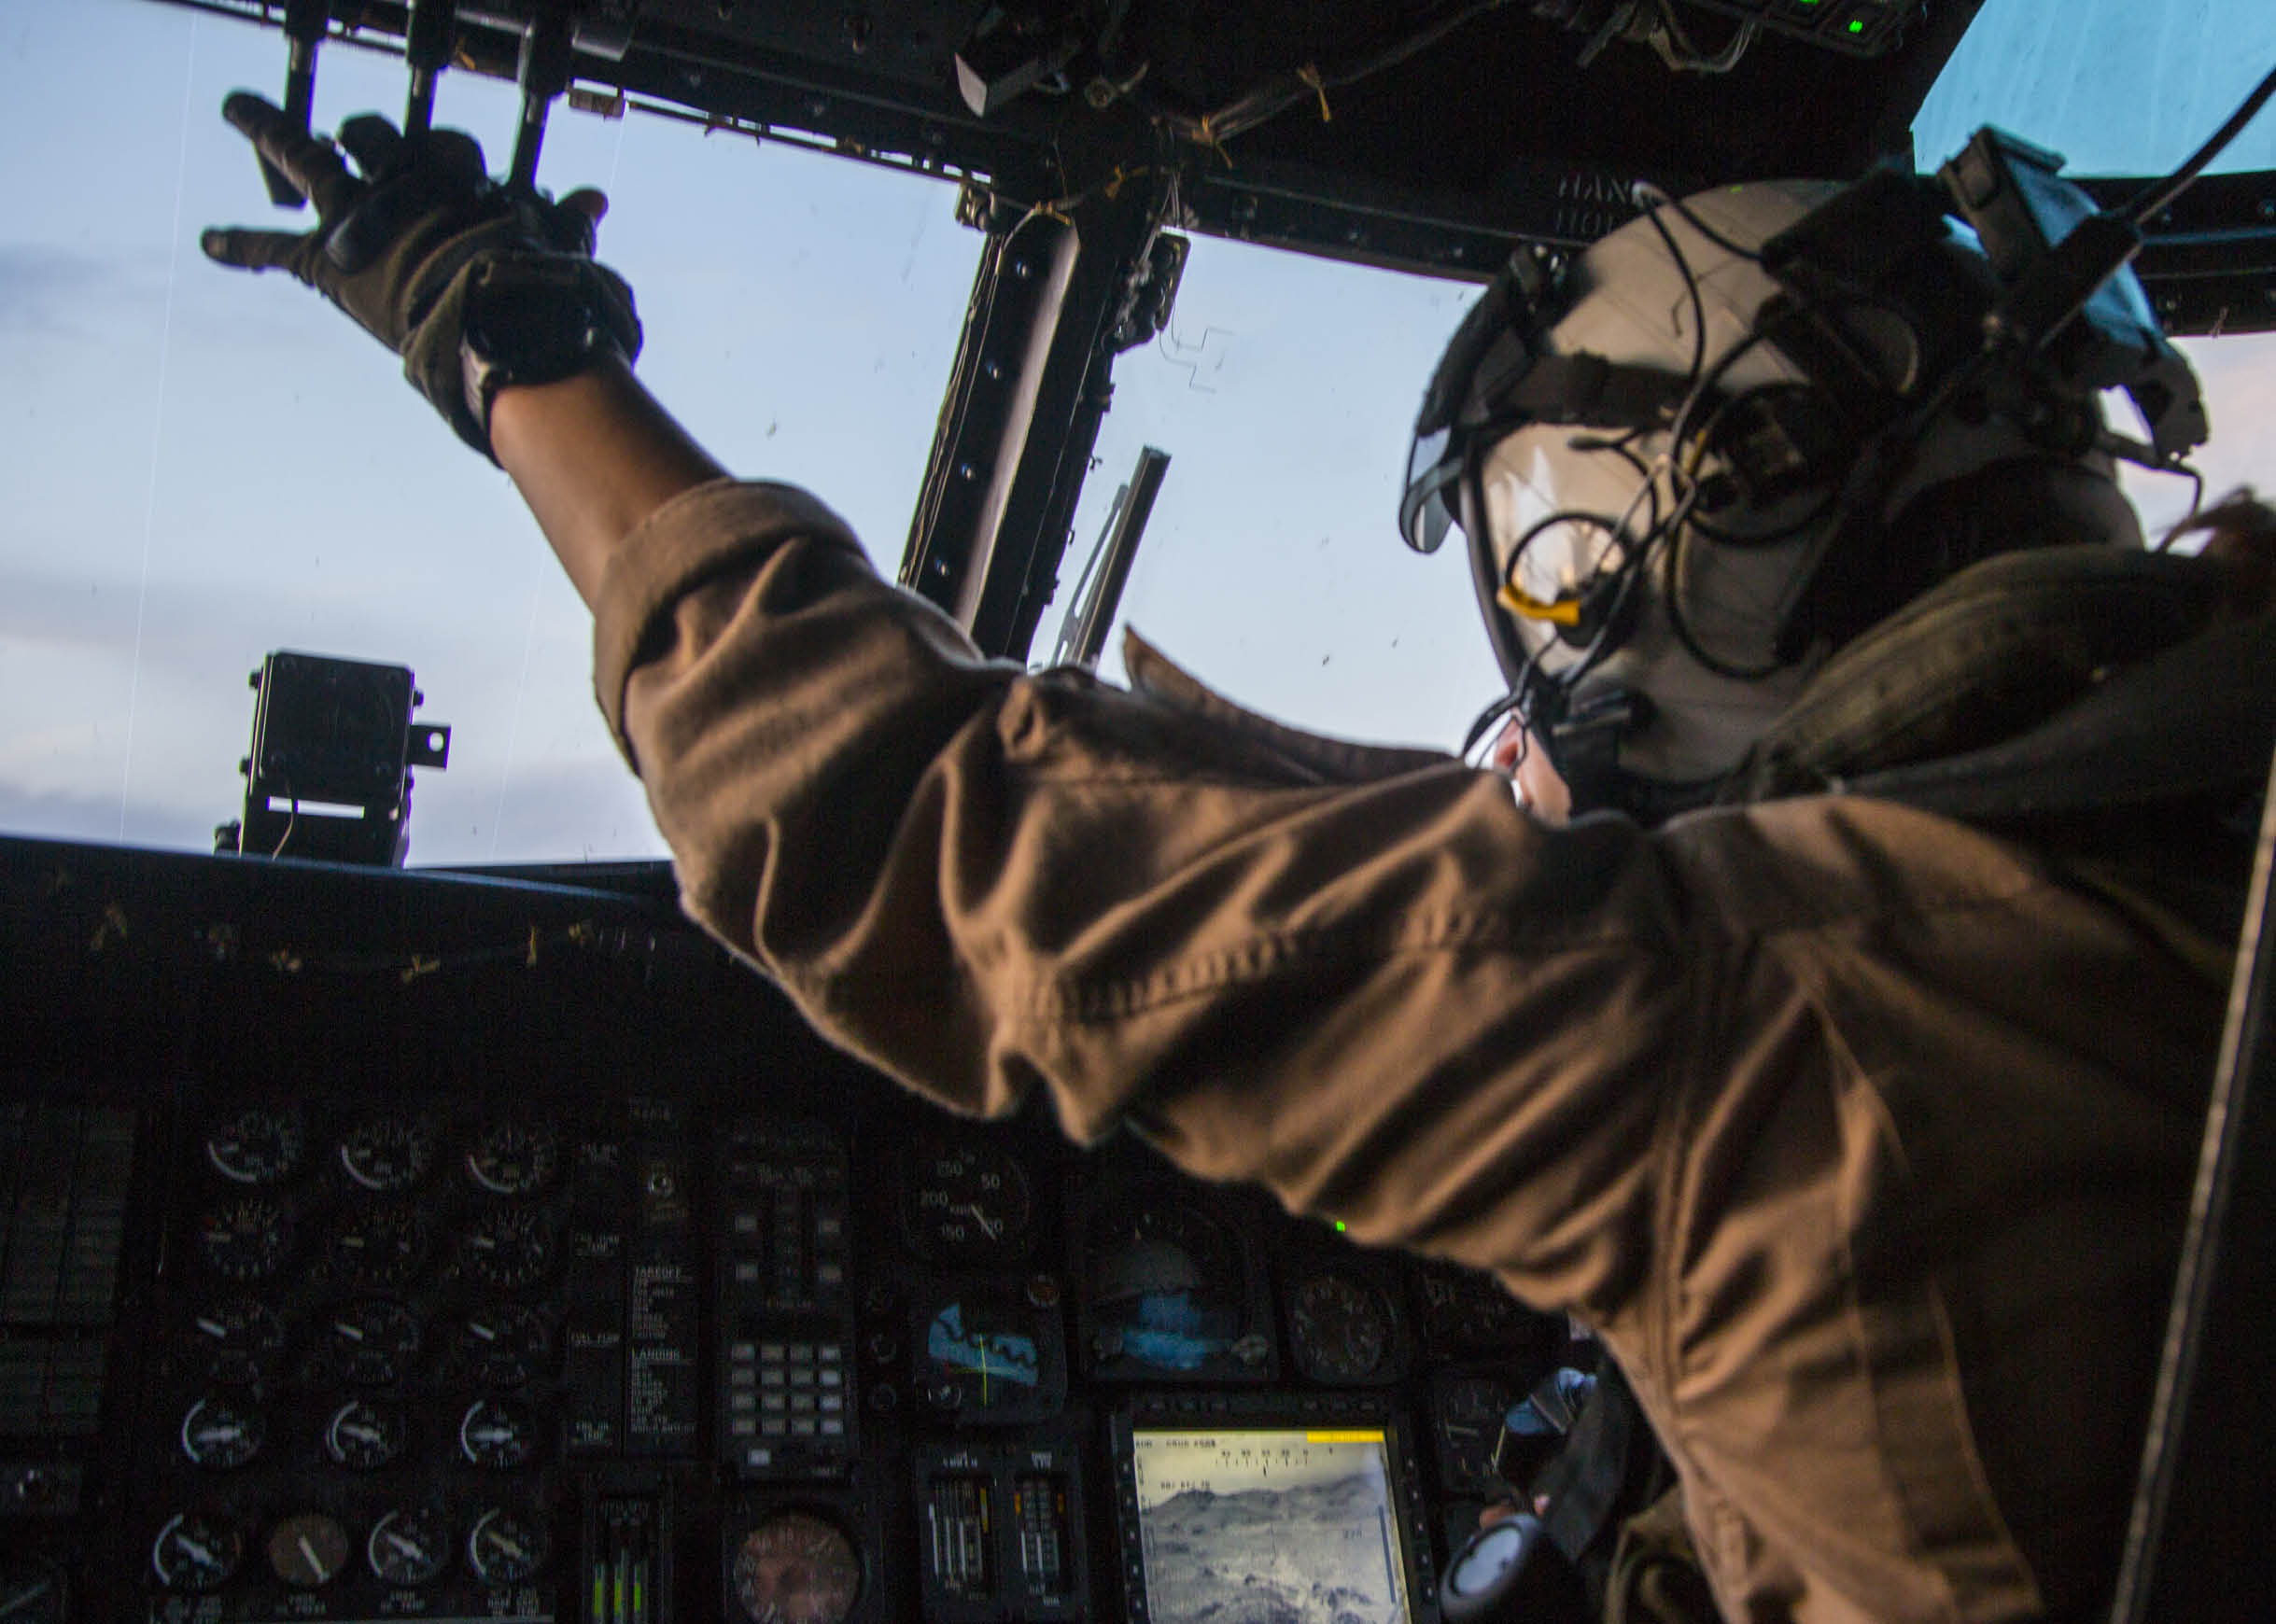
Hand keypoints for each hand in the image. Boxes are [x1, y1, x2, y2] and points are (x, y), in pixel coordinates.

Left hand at [202, 92, 636, 455]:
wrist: (489, 316)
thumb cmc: (529, 280)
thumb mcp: (554, 244)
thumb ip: (565, 219)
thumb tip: (593, 199)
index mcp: (450, 176)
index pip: (441, 147)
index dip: (446, 158)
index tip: (459, 171)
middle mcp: (395, 180)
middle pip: (367, 133)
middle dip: (357, 132)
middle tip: (345, 132)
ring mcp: (356, 215)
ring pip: (304, 154)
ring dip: (267, 127)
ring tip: (236, 104)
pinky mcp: (328, 261)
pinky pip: (275, 247)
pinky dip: (241, 244)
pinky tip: (207, 242)